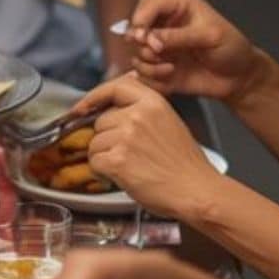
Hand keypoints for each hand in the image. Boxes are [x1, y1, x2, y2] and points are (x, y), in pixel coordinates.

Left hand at [77, 77, 223, 218]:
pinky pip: (94, 162)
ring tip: (129, 167)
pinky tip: (121, 177)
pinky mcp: (117, 160)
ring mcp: (126, 137)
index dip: (94, 97)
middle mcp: (137, 115)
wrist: (196, 191)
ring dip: (104, 157)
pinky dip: (103, 173)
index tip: (82, 108)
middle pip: (100, 121)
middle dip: (107, 138)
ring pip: (94, 143)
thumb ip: (144, 107)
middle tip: (129, 154)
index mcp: (153, 103)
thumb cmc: (185, 163)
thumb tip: (123, 90)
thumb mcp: (169, 122)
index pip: (115, 87)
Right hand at [127, 0, 260, 102]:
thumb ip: (179, 36)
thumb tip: (150, 39)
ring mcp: (162, 48)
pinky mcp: (160, 68)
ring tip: (169, 68)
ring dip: (148, 63)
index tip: (142, 35)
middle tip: (156, 52)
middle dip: (141, 42)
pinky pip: (143, 73)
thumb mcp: (211, 36)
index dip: (141, 17)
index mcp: (180, 8)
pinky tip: (169, 76)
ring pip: (137, 53)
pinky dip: (151, 77)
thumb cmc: (233, 49)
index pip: (148, 4)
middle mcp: (166, 26)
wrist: (240, 79)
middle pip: (135, 27)